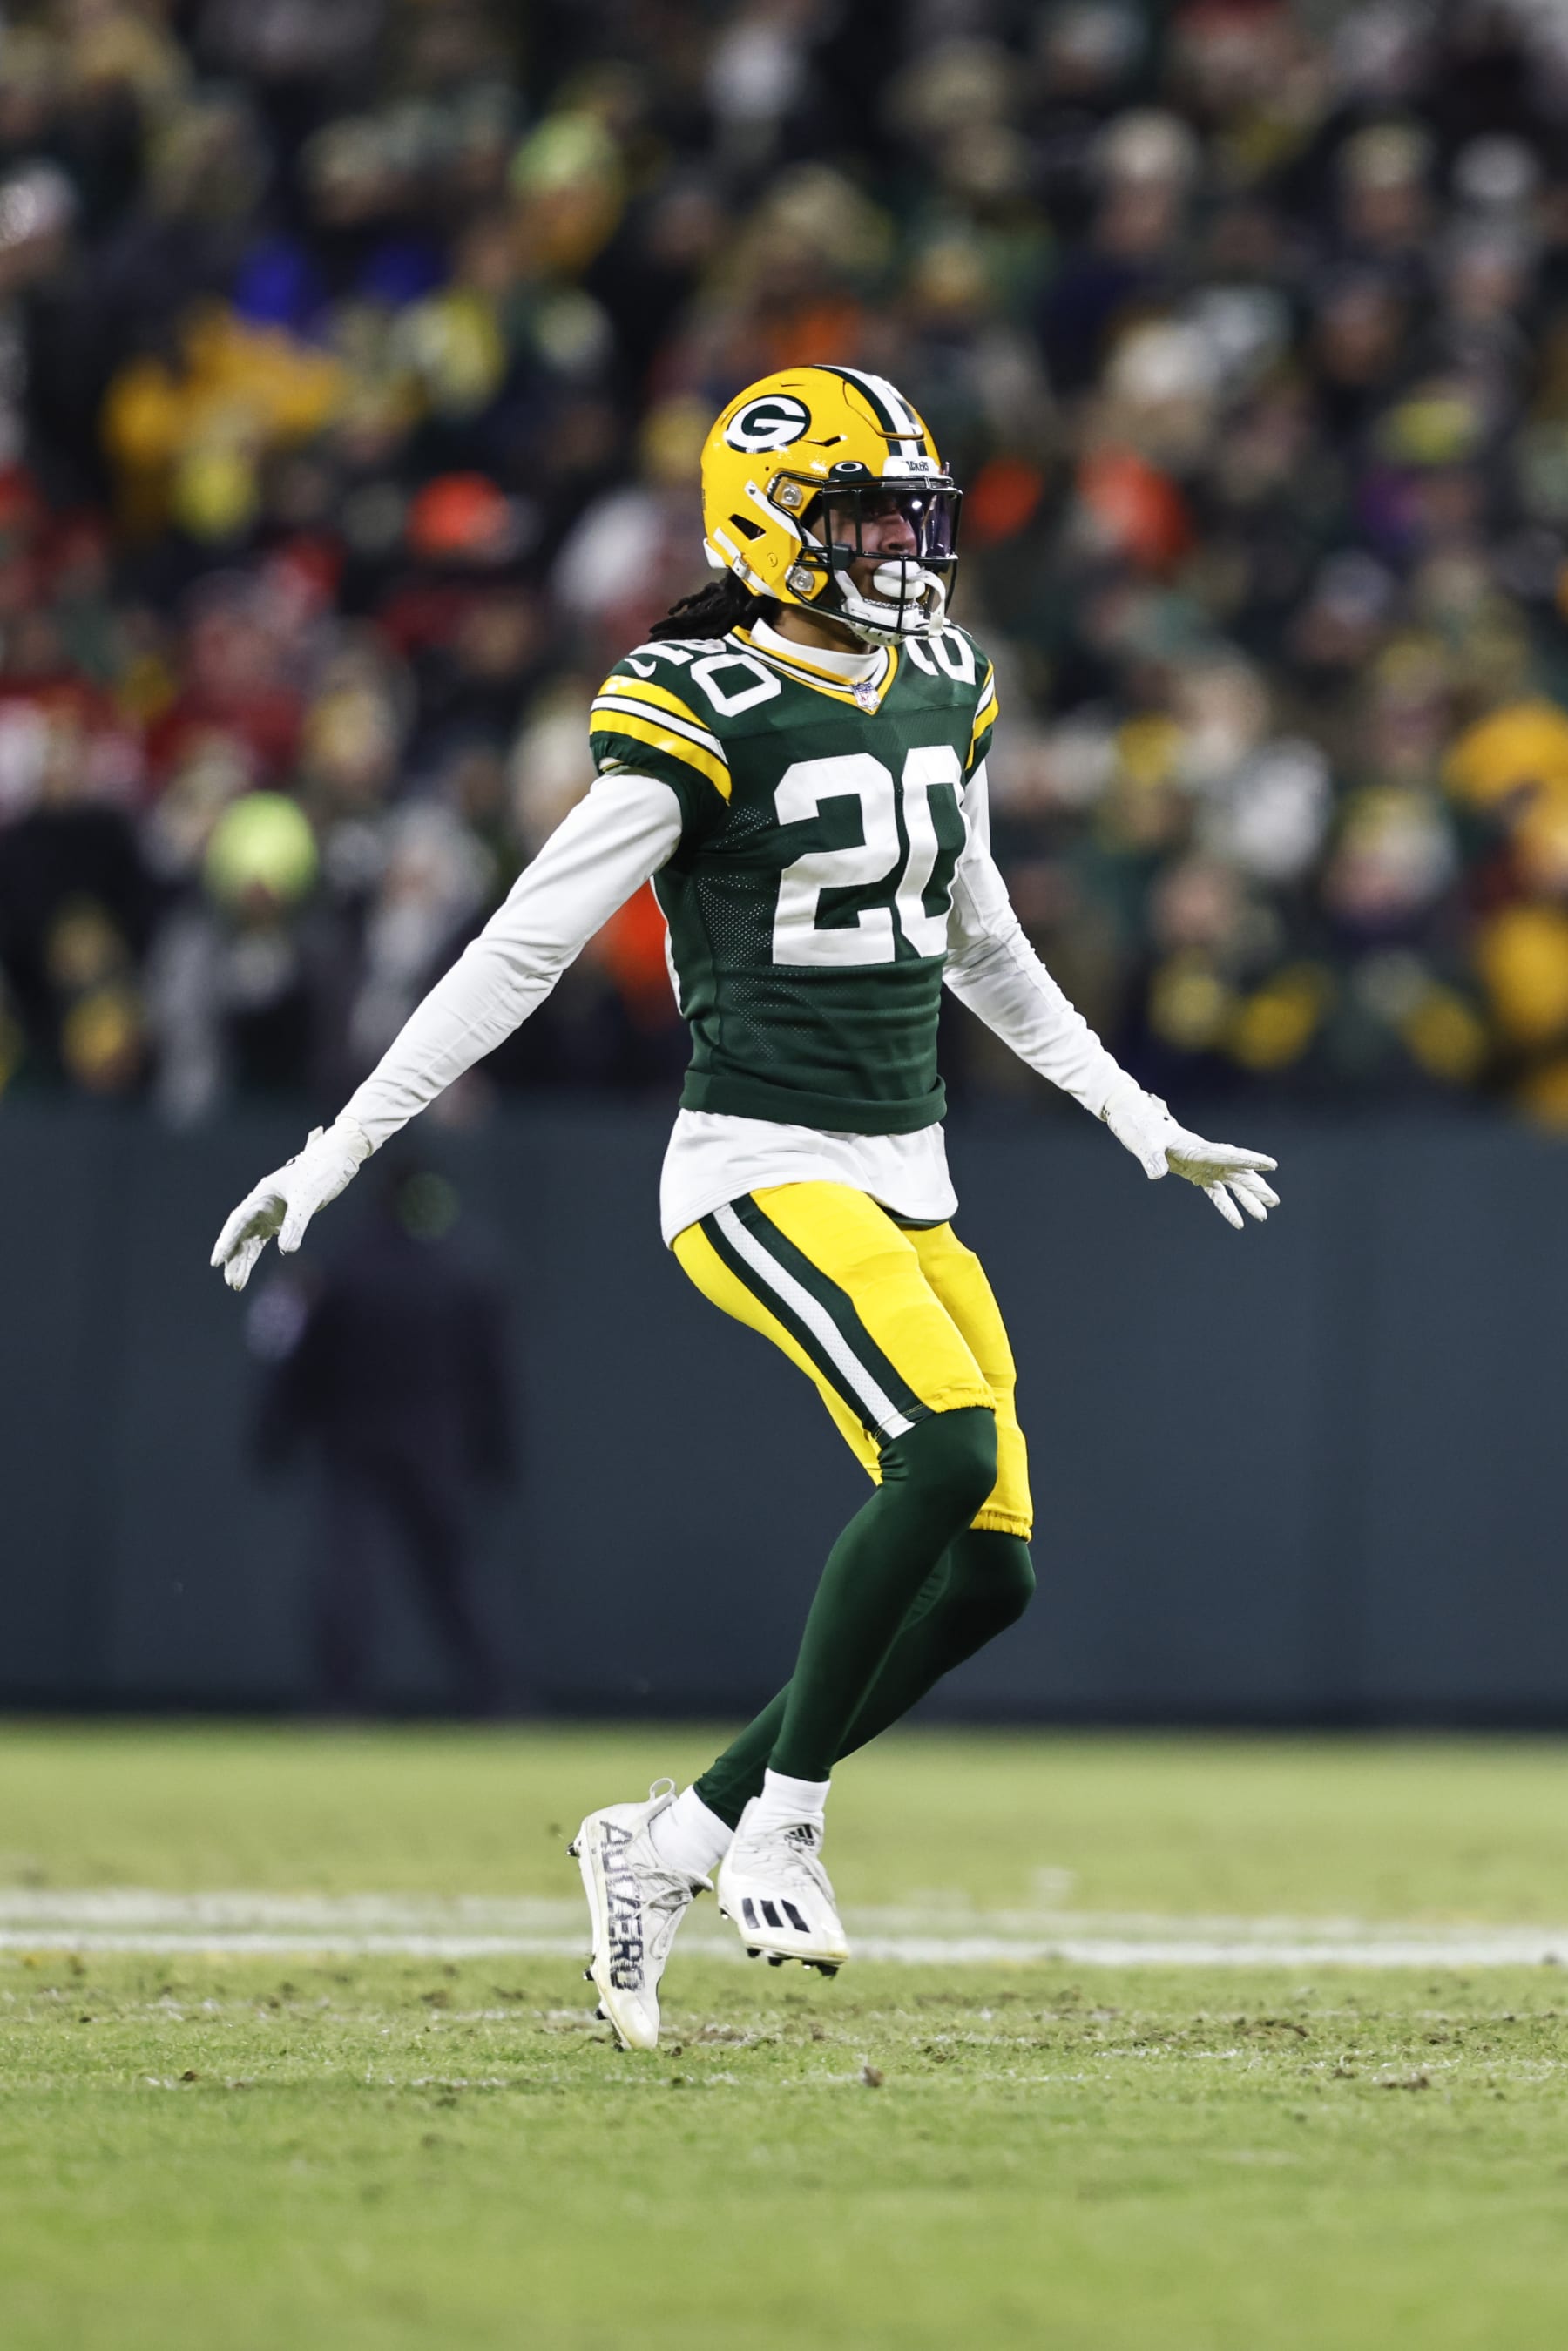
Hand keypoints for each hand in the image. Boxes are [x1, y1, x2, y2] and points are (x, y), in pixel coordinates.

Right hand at [210, 1118, 372, 1290]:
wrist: (336, 1160)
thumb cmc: (319, 1172)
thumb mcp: (308, 1197)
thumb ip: (297, 1222)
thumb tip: (287, 1249)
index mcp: (261, 1196)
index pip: (238, 1222)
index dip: (226, 1242)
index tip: (217, 1260)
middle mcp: (261, 1205)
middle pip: (241, 1235)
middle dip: (234, 1258)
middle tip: (232, 1282)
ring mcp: (270, 1212)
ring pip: (250, 1240)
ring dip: (243, 1260)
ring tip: (236, 1283)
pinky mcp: (281, 1218)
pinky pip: (262, 1240)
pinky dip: (255, 1254)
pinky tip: (248, 1269)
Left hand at [1100, 1074, 1278, 1230]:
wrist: (1134, 1121)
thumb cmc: (1141, 1129)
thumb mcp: (1145, 1144)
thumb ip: (1152, 1158)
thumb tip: (1156, 1174)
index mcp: (1198, 1148)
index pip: (1229, 1156)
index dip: (1250, 1161)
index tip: (1271, 1165)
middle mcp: (1206, 1156)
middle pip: (1237, 1172)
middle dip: (1256, 1187)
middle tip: (1274, 1201)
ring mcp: (1202, 1165)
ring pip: (1232, 1183)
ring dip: (1247, 1198)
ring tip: (1263, 1216)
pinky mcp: (1195, 1173)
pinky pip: (1215, 1192)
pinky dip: (1226, 1206)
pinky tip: (1238, 1222)